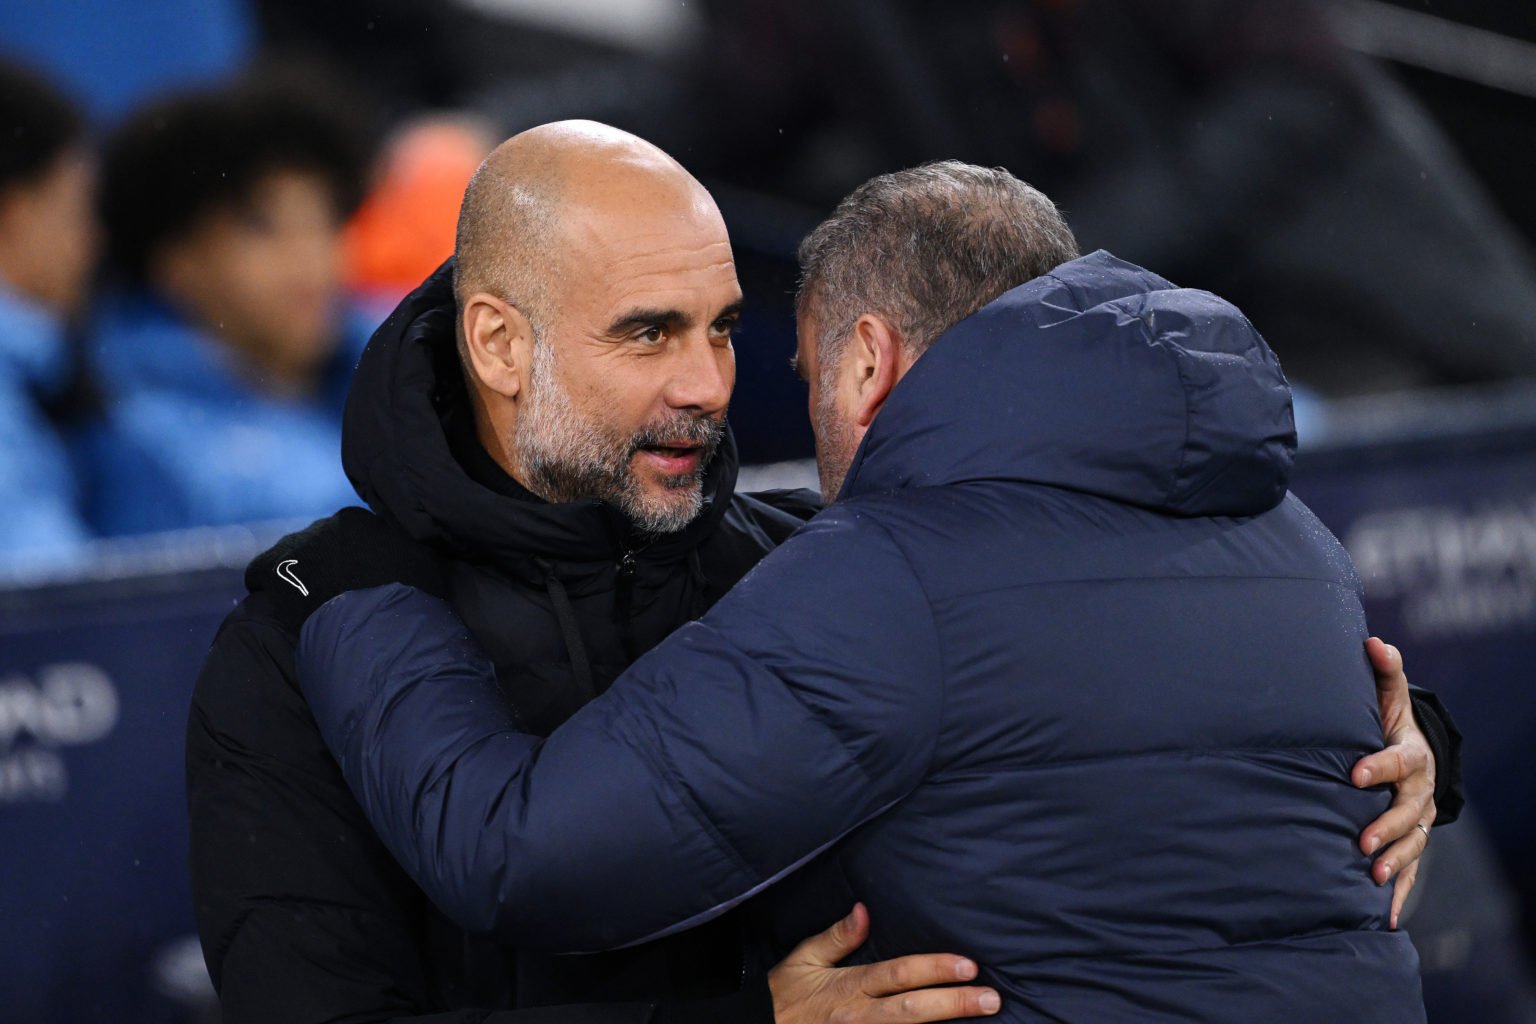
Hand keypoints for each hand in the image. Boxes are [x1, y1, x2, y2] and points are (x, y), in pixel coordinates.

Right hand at [769, 904, 999, 1022]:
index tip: (968, 965)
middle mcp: (859, 1017)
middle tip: (992, 999)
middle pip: (913, 1011)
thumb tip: (865, 910)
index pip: (897, 975)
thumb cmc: (785, 994)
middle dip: (955, 1004)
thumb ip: (837, 937)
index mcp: (848, 987)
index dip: (933, 970)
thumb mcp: (804, 958)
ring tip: (982, 1018)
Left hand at [1350, 637, 1435, 928]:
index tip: (1354, 773)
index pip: (1397, 761)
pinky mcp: (1410, 844)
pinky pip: (1408, 872)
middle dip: (1386, 826)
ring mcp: (1417, 822)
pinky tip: (1383, 917)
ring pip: (1411, 846)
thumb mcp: (1389, 700)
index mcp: (1409, 757)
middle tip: (1362, 840)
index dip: (1377, 767)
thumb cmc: (1389, 726)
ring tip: (1371, 876)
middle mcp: (1418, 793)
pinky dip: (1397, 894)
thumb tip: (1373, 641)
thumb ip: (1383, 674)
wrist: (1416, 760)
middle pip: (1407, 812)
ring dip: (1394, 862)